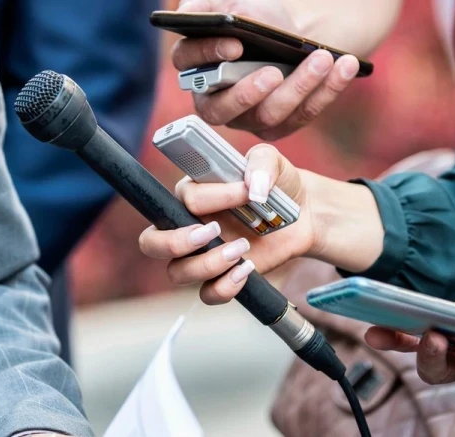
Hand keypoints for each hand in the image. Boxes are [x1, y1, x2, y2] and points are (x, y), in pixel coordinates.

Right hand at [138, 143, 382, 303]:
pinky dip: (225, 287)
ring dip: (208, 264)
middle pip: (151, 243)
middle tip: (212, 233)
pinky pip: (207, 294)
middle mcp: (186, 226)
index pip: (185, 198)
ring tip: (242, 249)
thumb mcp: (271, 161)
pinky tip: (248, 270)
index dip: (214, 198)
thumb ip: (261, 163)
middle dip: (175, 242)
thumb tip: (254, 186)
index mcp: (191, 194)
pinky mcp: (220, 276)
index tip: (247, 192)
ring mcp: (200, 255)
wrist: (302, 213)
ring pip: (178, 272)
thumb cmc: (276, 183)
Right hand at [173, 0, 360, 139]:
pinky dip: (327, 90)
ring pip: (269, 114)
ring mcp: (249, 118)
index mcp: (195, 69)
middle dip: (249, 92)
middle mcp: (216, 102)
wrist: (290, 32)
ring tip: (321, 58)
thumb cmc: (254, 17)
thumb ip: (206, 3)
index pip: (190, 69)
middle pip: (224, 110)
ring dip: (298, 87)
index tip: (235, 44)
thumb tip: (188, 11)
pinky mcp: (281, 125)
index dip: (209, 57)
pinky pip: (304, 114)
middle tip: (273, 72)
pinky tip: (344, 65)